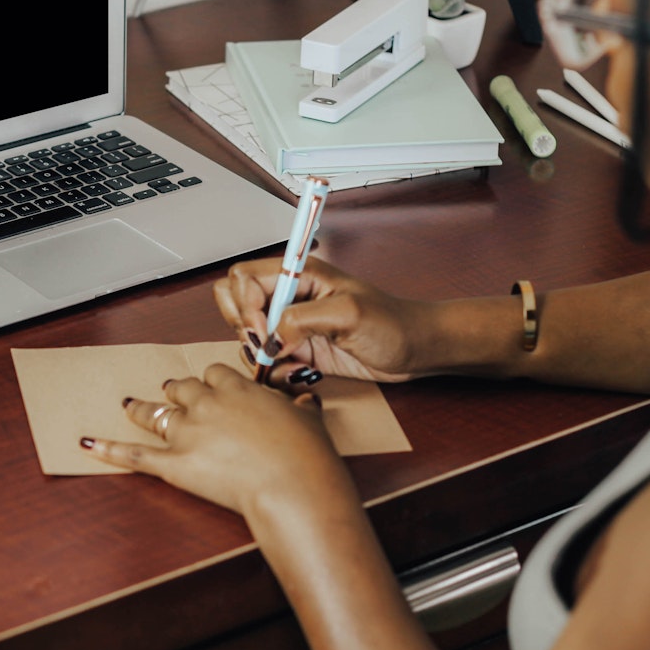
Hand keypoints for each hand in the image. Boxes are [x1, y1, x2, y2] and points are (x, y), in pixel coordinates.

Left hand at [80, 363, 340, 514]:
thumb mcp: (309, 420)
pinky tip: (87, 441)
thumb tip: (307, 402)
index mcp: (237, 389)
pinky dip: (108, 448)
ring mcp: (187, 433)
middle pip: (182, 388)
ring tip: (129, 404)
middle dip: (176, 391)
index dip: (210, 380)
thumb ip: (300, 408)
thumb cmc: (305, 455)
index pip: (213, 373)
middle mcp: (207, 404)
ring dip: (141, 408)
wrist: (293, 486)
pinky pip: (134, 455)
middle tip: (171, 391)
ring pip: (156, 413)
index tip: (211, 384)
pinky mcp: (174, 464)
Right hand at [213, 256, 431, 386]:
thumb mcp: (348, 313)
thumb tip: (270, 338)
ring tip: (291, 363)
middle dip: (243, 329)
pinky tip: (301, 374)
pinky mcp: (297, 350)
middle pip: (234, 302)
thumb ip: (302, 319)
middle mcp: (289, 296)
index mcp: (298, 275)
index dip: (244, 305)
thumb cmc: (393, 323)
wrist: (415, 350)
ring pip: (246, 336)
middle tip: (267, 347)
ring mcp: (290, 324)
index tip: (264, 330)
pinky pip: (266, 360)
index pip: (243, 277)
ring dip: (260, 355)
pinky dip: (275, 372)